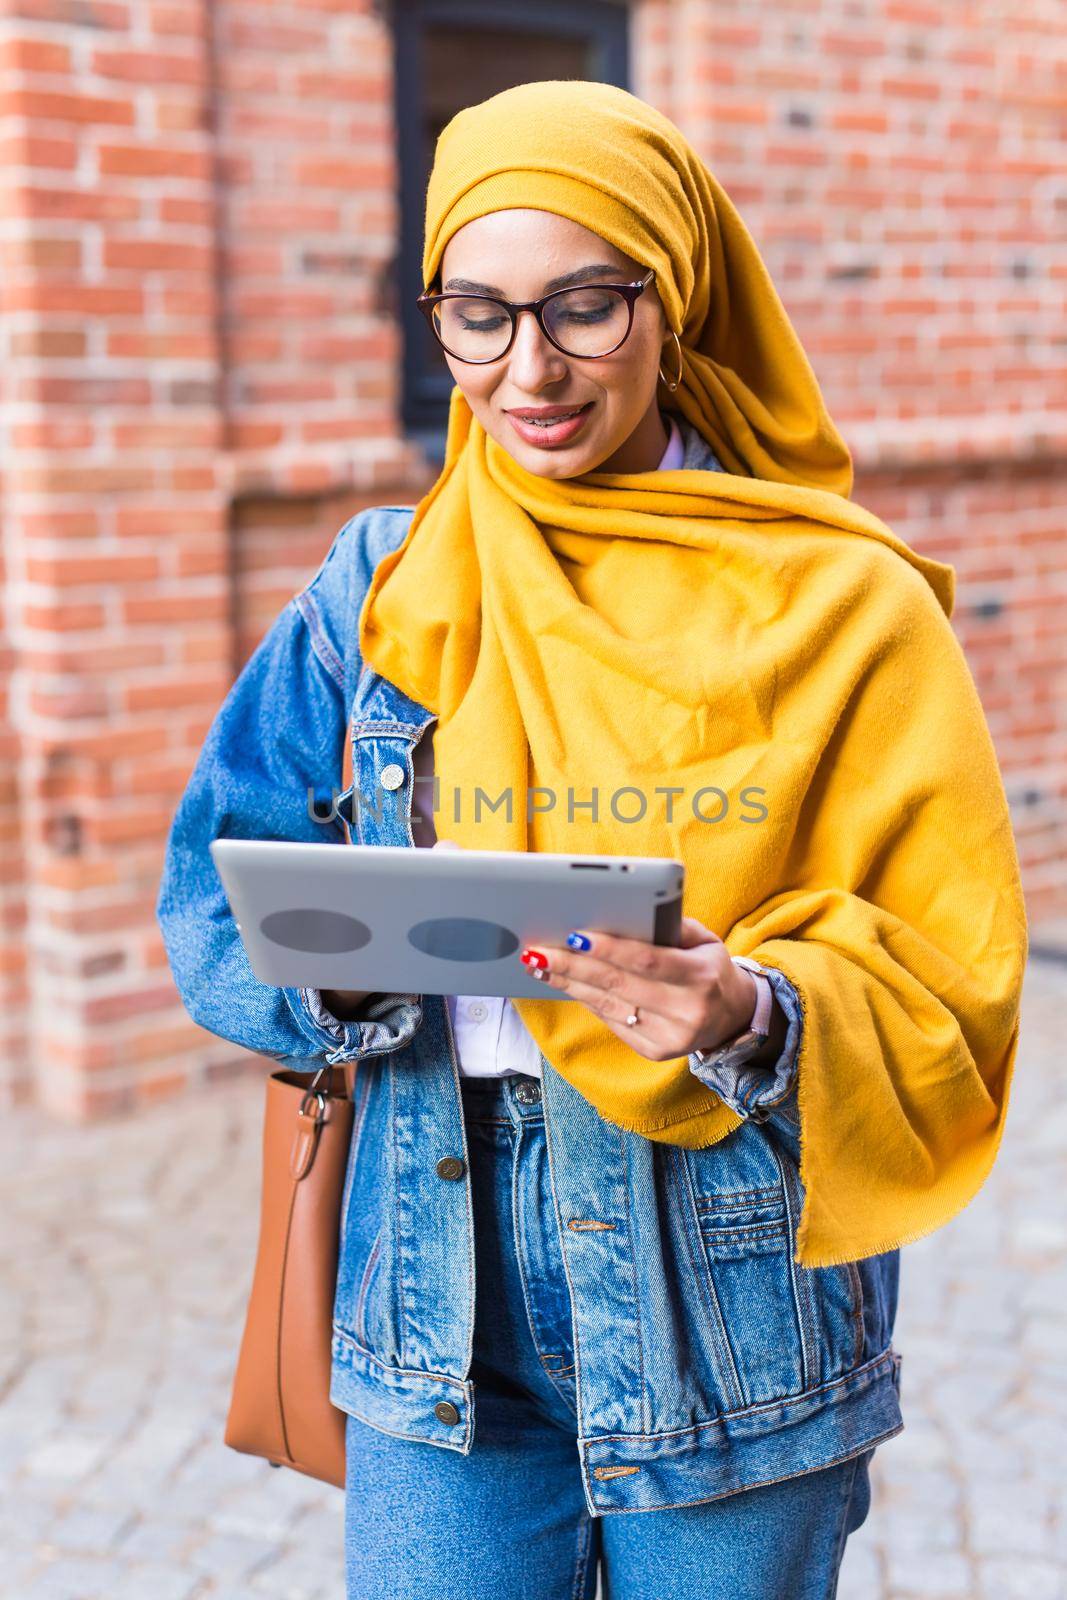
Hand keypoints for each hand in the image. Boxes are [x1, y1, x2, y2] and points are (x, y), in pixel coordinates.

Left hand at [516, 916, 757, 1062]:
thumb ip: (670, 925)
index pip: (647, 961)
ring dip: (569, 984)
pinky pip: (612, 1022)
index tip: (574, 935)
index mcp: (701, 977)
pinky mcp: (656, 1052)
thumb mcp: (704, 940)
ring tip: (540, 965)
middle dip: (573, 967)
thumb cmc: (709, 967)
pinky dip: (586, 1000)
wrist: (732, 1016)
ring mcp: (671, 1037)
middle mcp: (687, 1011)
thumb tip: (622, 910)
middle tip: (538, 951)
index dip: (609, 949)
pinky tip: (565, 984)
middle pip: (619, 985)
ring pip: (608, 1006)